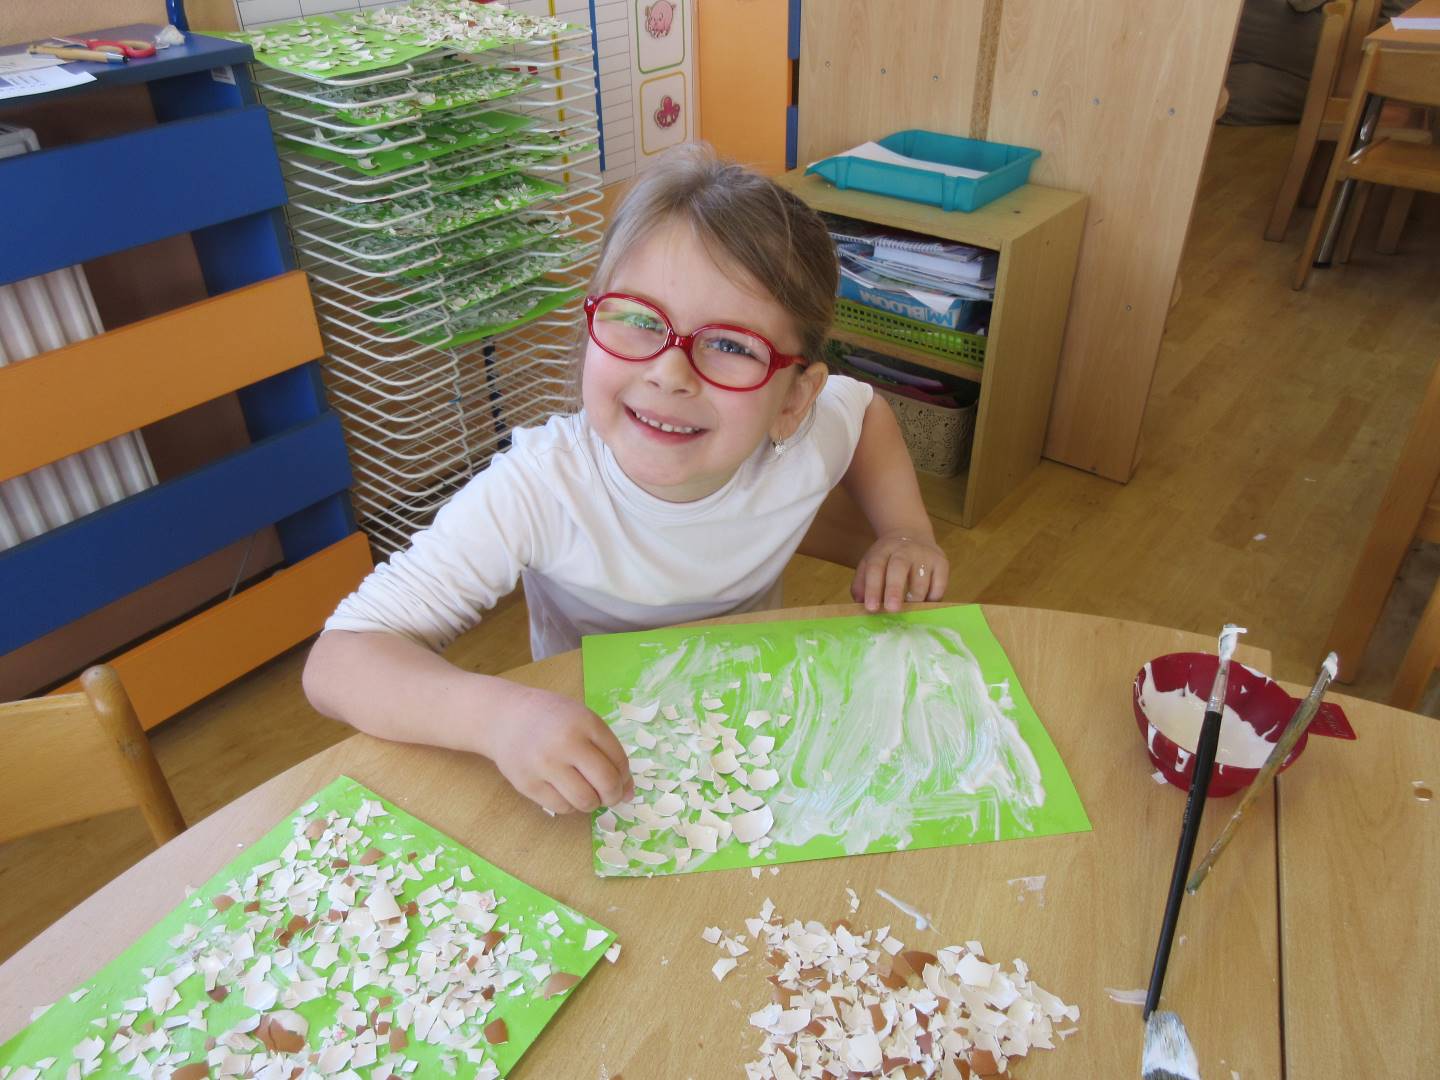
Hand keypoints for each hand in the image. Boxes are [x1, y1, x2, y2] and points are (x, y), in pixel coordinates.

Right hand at [484, 688, 633, 813]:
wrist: (505, 717)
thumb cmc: (552, 718)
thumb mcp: (583, 720)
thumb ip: (608, 751)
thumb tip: (629, 793)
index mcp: (584, 723)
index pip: (619, 761)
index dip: (625, 777)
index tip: (621, 781)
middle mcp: (565, 743)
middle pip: (606, 784)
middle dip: (614, 795)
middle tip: (610, 795)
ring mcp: (544, 765)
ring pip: (585, 801)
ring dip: (593, 803)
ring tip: (587, 792)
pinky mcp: (527, 784)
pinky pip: (562, 807)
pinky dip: (571, 805)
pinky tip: (566, 791)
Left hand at [851, 531, 948, 612]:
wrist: (912, 535)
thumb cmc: (887, 559)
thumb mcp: (869, 564)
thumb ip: (861, 584)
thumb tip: (860, 603)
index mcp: (883, 551)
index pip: (875, 568)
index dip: (872, 588)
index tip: (871, 608)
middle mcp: (905, 550)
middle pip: (899, 567)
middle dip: (895, 590)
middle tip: (892, 609)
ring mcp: (925, 555)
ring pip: (922, 578)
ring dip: (915, 598)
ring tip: (909, 612)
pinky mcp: (942, 563)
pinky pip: (939, 584)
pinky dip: (932, 598)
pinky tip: (925, 604)